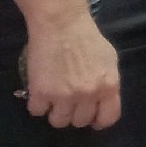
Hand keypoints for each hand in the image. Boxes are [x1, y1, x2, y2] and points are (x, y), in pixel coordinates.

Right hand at [21, 12, 119, 129]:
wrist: (61, 24)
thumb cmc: (86, 39)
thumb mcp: (108, 60)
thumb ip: (107, 82)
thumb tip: (102, 101)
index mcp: (109, 86)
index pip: (108, 118)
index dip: (99, 121)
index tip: (91, 118)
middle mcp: (88, 94)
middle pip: (80, 122)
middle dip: (74, 113)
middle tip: (68, 101)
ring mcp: (64, 96)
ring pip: (58, 121)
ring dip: (55, 112)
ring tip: (53, 98)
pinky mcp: (41, 93)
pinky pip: (37, 111)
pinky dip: (37, 104)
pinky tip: (39, 92)